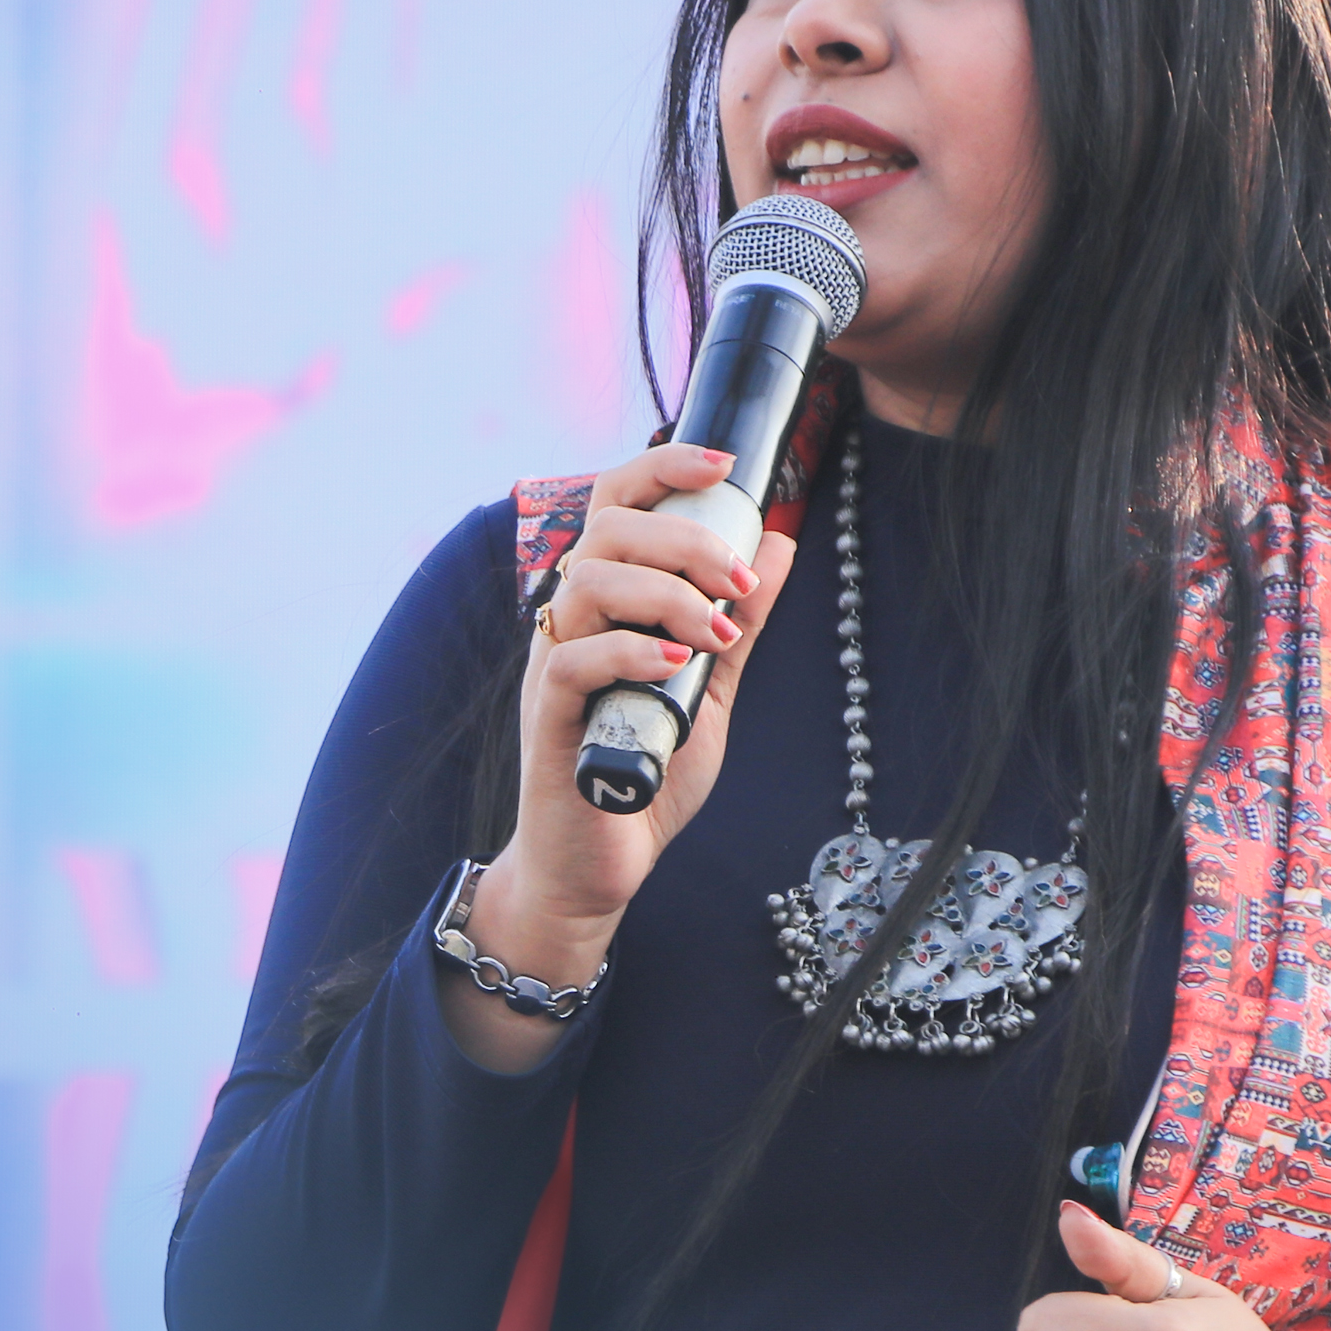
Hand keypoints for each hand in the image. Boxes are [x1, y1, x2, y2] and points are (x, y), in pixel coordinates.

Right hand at [443, 439, 797, 1071]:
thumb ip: (739, 623)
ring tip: (717, 635)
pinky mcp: (550, 718)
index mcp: (607, 601)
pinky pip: (573, 658)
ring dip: (667, 594)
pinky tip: (677, 666)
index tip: (724, 465)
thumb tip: (779, 548)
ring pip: (590, 581)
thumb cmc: (645, 772)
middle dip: (685, 538)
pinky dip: (631, 652)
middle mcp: (571, 620)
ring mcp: (554, 666)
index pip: (617, 502)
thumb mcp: (710, 689)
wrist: (602, 865)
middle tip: (740, 583)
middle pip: (607, 527)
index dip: (663, 466)